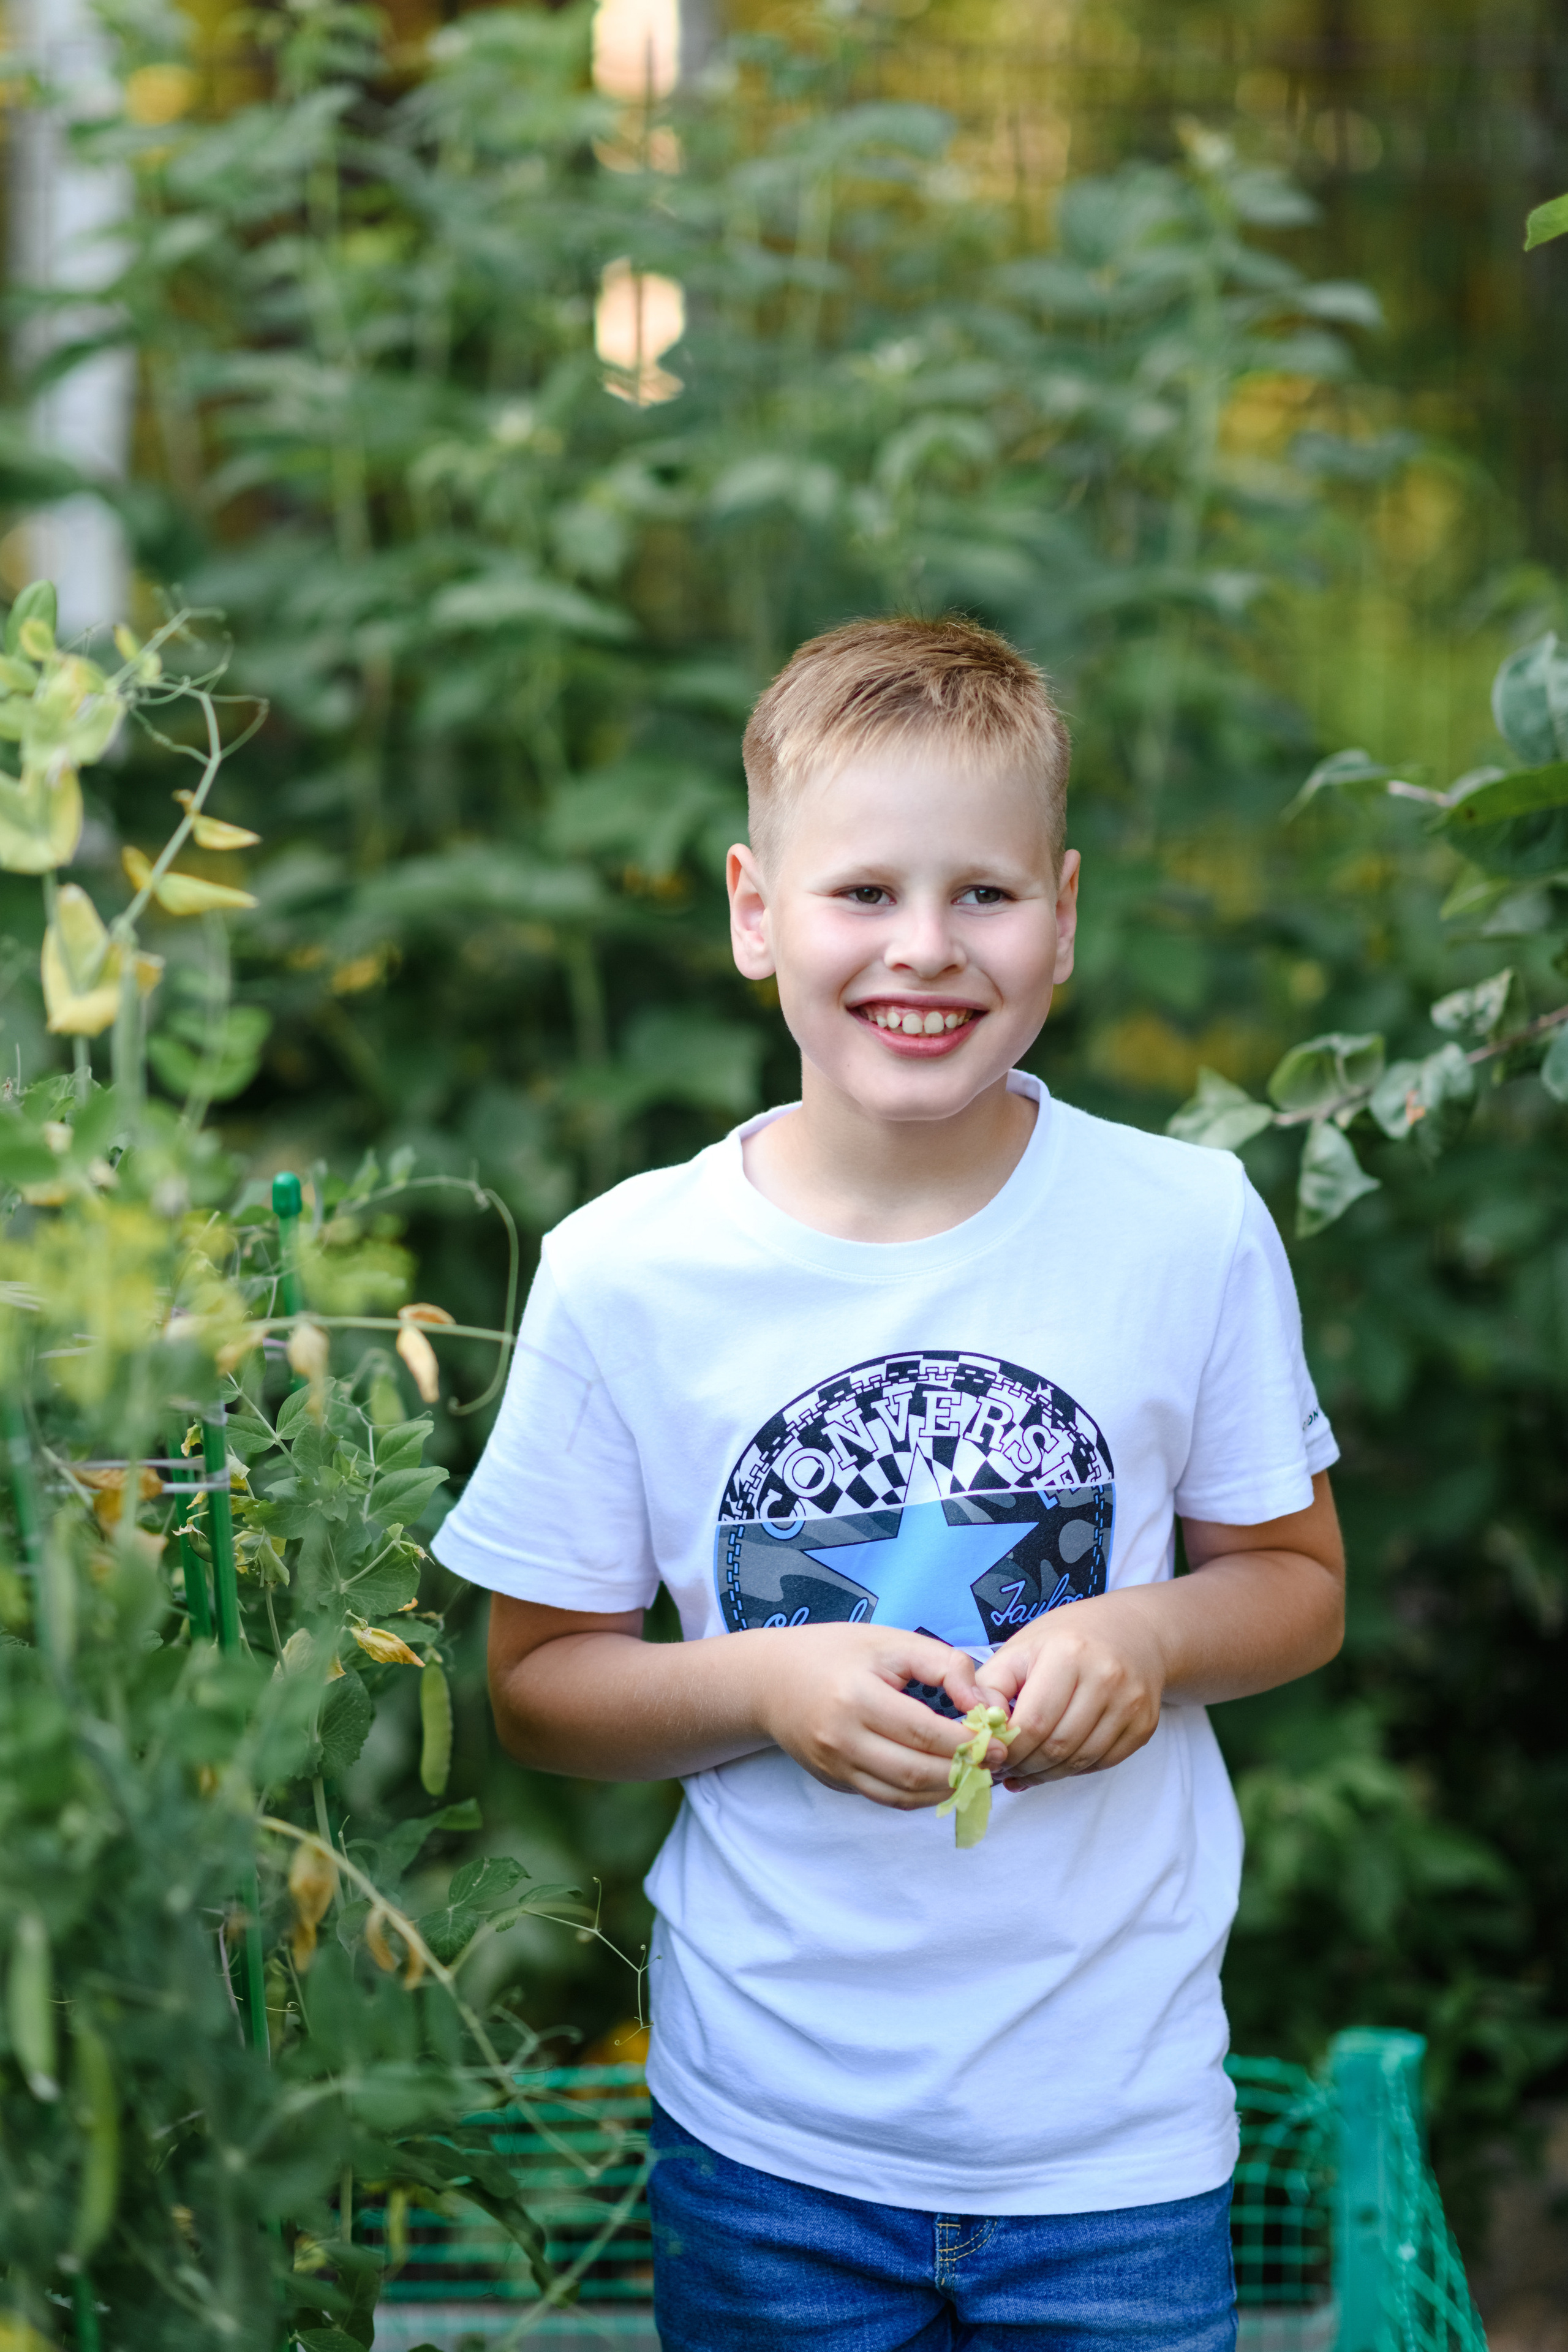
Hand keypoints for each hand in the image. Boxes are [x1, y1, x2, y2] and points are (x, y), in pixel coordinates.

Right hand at [749, 1624, 1009, 1809]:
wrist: (770, 1679)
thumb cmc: (836, 1653)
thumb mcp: (891, 1641)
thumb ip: (944, 1665)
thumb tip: (984, 1705)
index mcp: (856, 1697)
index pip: (923, 1732)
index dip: (966, 1742)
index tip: (997, 1741)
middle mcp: (842, 1739)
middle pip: (915, 1772)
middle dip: (964, 1772)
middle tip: (995, 1763)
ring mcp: (835, 1766)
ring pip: (902, 1795)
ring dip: (947, 1790)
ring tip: (977, 1774)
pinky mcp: (834, 1781)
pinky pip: (885, 1798)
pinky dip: (920, 1796)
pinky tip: (943, 1779)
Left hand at [974, 1595, 1165, 1785]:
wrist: (1134, 1631)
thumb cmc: (1066, 1639)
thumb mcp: (1020, 1649)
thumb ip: (989, 1686)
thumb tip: (973, 1728)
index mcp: (1068, 1654)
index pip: (1032, 1723)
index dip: (1007, 1748)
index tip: (990, 1754)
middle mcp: (1105, 1678)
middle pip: (1056, 1747)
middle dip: (1024, 1766)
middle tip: (1005, 1769)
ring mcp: (1130, 1704)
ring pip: (1079, 1761)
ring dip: (1046, 1774)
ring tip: (1025, 1770)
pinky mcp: (1144, 1725)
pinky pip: (1102, 1763)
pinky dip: (1073, 1771)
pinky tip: (1055, 1766)